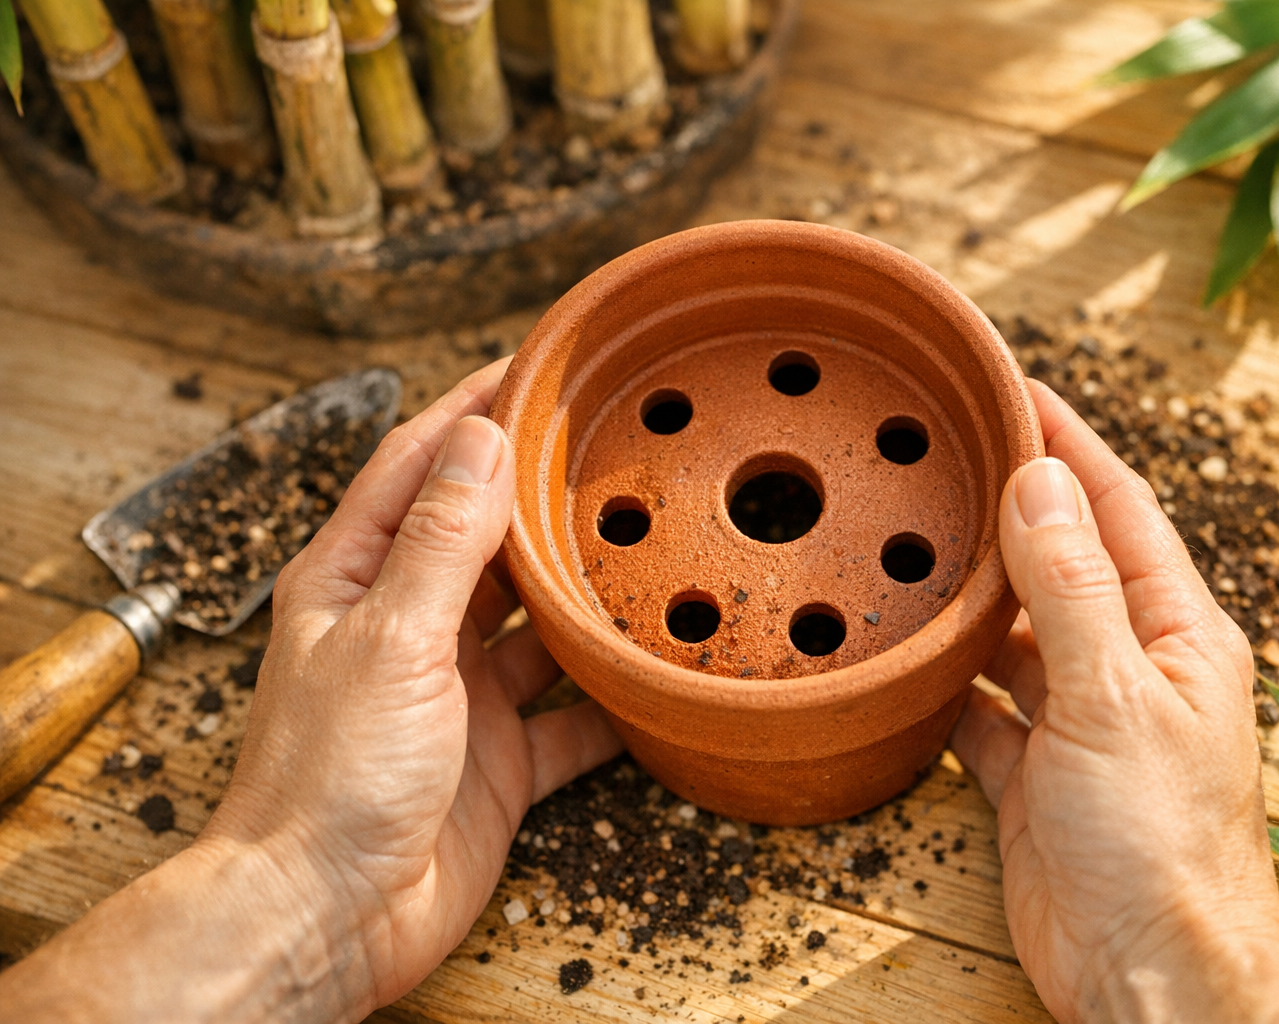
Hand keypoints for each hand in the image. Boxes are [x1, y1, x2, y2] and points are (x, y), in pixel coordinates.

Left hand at [0, 360, 620, 1023]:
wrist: (325, 918)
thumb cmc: (325, 781)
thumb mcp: (392, 639)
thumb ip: (442, 541)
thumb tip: (481, 440)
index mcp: (357, 580)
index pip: (417, 465)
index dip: (473, 410)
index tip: (532, 366)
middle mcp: (409, 627)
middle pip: (485, 538)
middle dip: (543, 494)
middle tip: (613, 445)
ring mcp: (457, 694)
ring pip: (536, 622)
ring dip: (584, 593)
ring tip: (647, 547)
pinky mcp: (498, 759)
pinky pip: (570, 716)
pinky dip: (609, 698)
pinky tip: (651, 677)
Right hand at [951, 380, 1278, 1023]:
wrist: (1150, 976)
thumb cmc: (1161, 844)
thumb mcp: (1115, 699)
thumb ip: (1073, 588)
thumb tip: (1040, 480)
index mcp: (1175, 631)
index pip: (1117, 507)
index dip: (1067, 442)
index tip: (1013, 387)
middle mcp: (1128, 664)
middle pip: (1061, 559)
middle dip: (1009, 503)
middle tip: (944, 447)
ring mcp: (1078, 719)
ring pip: (1014, 628)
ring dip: (970, 589)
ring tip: (911, 534)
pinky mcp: (1034, 772)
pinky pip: (979, 703)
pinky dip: (944, 678)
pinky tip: (905, 652)